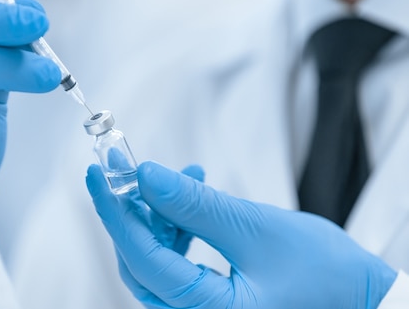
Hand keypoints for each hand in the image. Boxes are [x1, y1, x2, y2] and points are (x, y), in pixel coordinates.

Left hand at [86, 161, 396, 308]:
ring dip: (160, 214)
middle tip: (128, 166)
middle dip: (133, 210)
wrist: (364, 299)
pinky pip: (177, 261)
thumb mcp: (257, 229)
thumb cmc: (327, 274)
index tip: (97, 173)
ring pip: (156, 260)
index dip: (115, 212)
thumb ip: (196, 205)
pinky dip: (179, 227)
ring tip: (184, 174)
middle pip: (140, 262)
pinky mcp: (208, 300)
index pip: (143, 259)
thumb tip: (146, 176)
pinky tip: (194, 196)